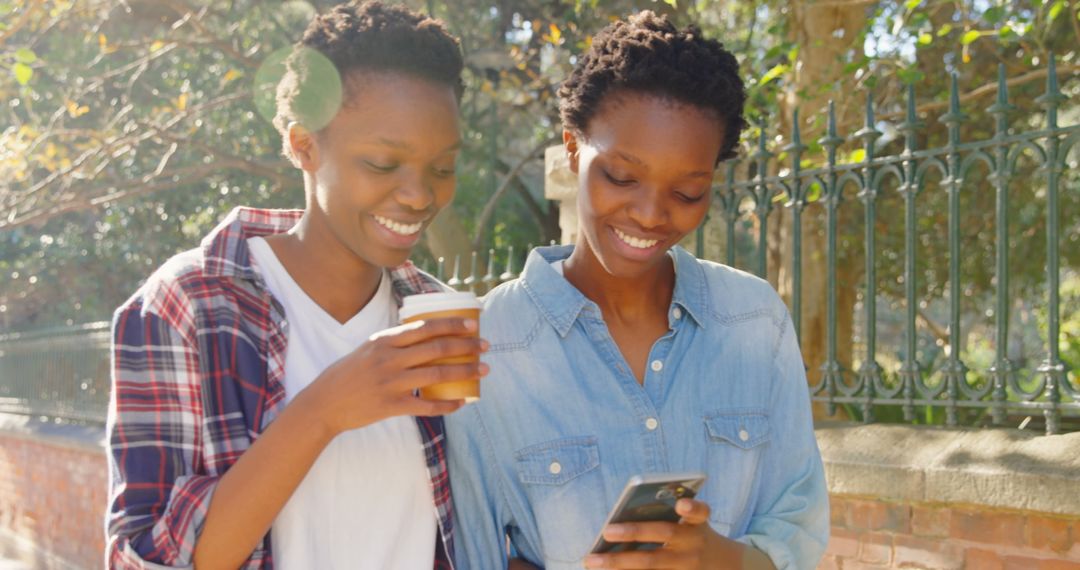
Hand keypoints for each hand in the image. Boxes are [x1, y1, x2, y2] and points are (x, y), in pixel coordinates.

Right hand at [297, 316, 487, 434]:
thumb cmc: (347, 374)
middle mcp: (389, 358)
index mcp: (384, 340)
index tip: (473, 324)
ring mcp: (391, 382)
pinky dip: (447, 404)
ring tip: (483, 370)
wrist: (324, 404)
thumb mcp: (367, 349)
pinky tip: (462, 402)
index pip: (425, 327)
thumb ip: (393, 342)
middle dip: (466, 346)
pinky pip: (427, 404)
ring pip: (437, 374)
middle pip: (436, 348)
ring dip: (464, 371)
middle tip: (485, 346)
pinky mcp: (391, 405)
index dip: (452, 325)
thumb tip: (423, 335)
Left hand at [583, 499, 755, 569]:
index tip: (680, 504)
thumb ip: (666, 515)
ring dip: (619, 563)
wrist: (723, 567)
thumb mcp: (692, 524)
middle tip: (606, 531)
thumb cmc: (693, 536)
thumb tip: (623, 518)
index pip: (700, 512)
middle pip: (664, 535)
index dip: (691, 509)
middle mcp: (693, 544)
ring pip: (651, 564)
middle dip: (634, 532)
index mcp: (698, 524)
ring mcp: (686, 567)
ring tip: (592, 560)